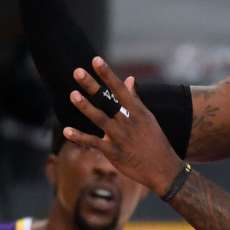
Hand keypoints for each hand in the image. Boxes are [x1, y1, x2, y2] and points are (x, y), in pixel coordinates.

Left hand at [64, 57, 182, 196]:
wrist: (163, 169)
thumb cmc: (155, 141)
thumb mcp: (148, 118)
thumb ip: (135, 99)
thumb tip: (129, 79)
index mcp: (137, 111)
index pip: (120, 89)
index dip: (107, 75)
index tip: (96, 60)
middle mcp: (128, 122)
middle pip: (107, 101)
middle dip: (93, 86)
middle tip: (77, 71)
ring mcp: (121, 137)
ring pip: (100, 119)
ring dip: (85, 107)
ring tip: (72, 95)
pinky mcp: (114, 153)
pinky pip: (94, 143)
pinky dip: (80, 137)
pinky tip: (66, 130)